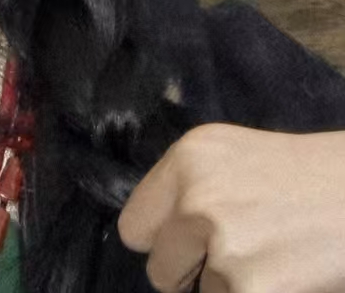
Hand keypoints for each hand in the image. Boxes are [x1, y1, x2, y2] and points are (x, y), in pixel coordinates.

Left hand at [118, 122, 344, 292]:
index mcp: (186, 159)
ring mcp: (224, 245)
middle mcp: (195, 198)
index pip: (134, 227)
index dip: (161, 245)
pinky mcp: (252, 288)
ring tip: (273, 260)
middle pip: (160, 271)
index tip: (186, 248)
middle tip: (239, 257)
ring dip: (232, 289)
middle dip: (192, 276)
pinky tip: (287, 279)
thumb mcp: (229, 158)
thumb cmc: (303, 177)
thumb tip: (155, 238)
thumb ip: (187, 190)